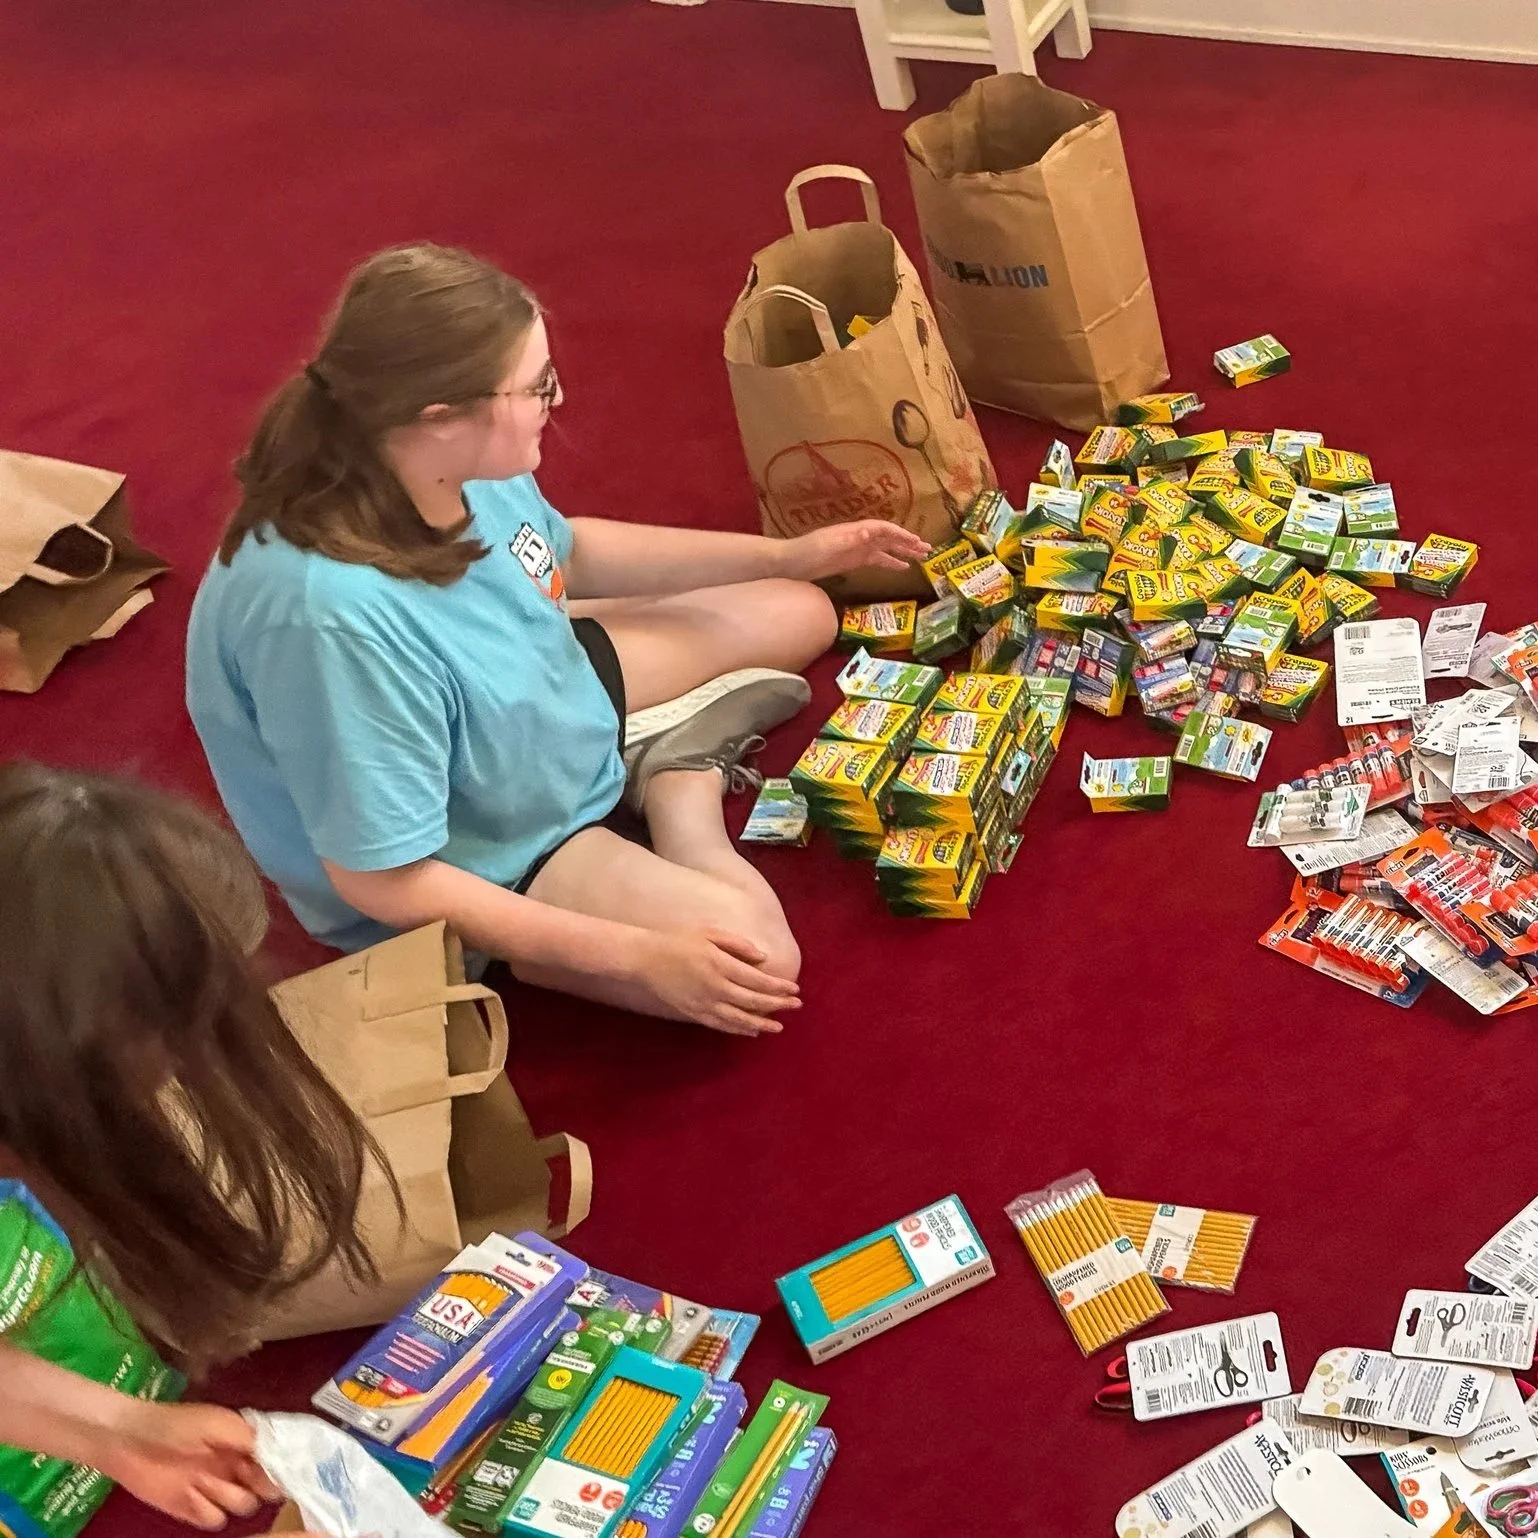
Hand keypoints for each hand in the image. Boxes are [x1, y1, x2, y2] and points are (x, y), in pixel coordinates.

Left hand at [94, 1400, 280, 1529]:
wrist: (130, 1442)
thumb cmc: (176, 1425)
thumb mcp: (217, 1423)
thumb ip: (247, 1438)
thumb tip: (280, 1452)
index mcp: (242, 1442)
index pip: (275, 1458)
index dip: (283, 1466)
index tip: (289, 1471)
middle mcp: (233, 1467)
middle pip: (264, 1486)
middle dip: (263, 1486)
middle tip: (248, 1479)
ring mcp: (212, 1488)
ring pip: (241, 1505)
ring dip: (233, 1498)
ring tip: (212, 1483)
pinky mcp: (190, 1508)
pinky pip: (213, 1520)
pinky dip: (209, 1514)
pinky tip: (196, 1499)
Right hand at [628, 928, 800, 1034]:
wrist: (644, 960)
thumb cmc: (678, 941)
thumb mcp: (709, 933)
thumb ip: (737, 944)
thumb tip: (762, 958)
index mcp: (720, 965)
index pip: (757, 980)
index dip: (778, 986)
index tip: (795, 989)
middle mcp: (715, 987)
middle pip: (753, 1001)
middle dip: (778, 1004)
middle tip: (796, 1006)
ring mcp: (704, 1004)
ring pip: (739, 1019)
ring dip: (762, 1023)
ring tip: (779, 1027)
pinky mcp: (694, 1013)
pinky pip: (721, 1025)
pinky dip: (739, 1030)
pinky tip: (752, 1032)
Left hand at [780, 521, 931, 581]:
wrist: (790, 563)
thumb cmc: (808, 552)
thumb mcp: (828, 544)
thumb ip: (850, 538)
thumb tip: (871, 531)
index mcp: (854, 531)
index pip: (883, 529)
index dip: (900, 534)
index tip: (917, 541)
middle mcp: (859, 537)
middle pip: (888, 538)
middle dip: (908, 542)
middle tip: (928, 549)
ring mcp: (856, 549)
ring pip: (886, 549)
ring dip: (903, 552)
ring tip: (922, 557)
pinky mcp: (852, 561)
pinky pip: (877, 560)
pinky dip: (890, 563)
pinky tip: (902, 568)